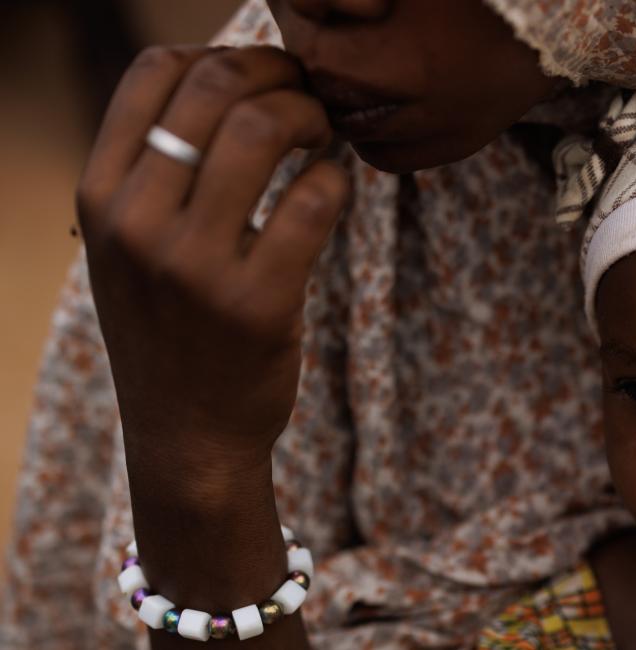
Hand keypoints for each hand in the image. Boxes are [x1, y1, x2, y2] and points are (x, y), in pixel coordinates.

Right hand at [77, 46, 348, 482]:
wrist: (187, 436)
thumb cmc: (168, 326)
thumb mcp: (129, 244)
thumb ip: (157, 169)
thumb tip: (230, 80)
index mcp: (100, 195)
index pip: (155, 70)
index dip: (224, 53)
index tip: (263, 76)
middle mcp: (137, 222)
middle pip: (216, 86)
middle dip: (280, 74)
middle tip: (309, 97)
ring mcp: (195, 264)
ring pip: (265, 129)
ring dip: (312, 116)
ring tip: (324, 135)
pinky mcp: (259, 302)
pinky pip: (314, 200)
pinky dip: (336, 178)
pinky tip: (334, 185)